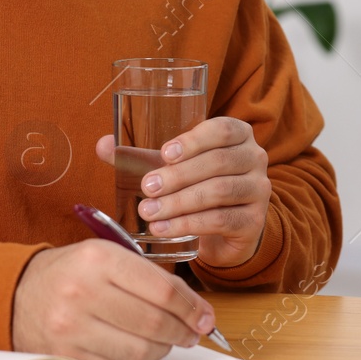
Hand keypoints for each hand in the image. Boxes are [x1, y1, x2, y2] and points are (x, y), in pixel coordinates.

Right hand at [11, 239, 215, 359]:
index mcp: (97, 258)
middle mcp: (82, 292)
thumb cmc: (72, 272)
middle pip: (154, 322)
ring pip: (140, 350)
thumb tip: (196, 310)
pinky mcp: (67, 356)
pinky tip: (142, 348)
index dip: (191, 307)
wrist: (17, 294)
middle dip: (184, 331)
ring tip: (169, 340)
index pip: (161, 288)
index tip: (205, 316)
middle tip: (193, 332)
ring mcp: (71, 328)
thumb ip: (149, 276)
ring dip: (164, 348)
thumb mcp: (106, 255)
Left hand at [94, 116, 270, 268]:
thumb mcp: (174, 167)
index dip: (195, 140)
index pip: (223, 129)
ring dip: (180, 203)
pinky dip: (189, 225)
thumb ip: (141, 156)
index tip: (164, 153)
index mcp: (238, 135)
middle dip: (179, 176)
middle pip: (219, 162)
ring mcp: (258, 190)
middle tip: (147, 188)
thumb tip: (102, 144)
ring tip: (149, 213)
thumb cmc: (198, 185)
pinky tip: (163, 230)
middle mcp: (254, 158)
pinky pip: (222, 220)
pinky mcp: (253, 221)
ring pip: (220, 192)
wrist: (229, 227)